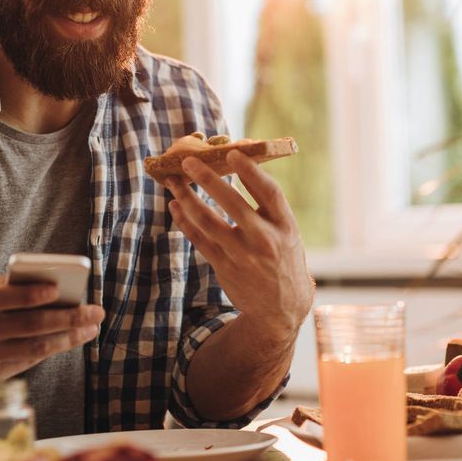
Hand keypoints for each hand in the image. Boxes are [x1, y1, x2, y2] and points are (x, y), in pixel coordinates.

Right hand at [0, 274, 103, 389]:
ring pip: (35, 349)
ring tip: (90, 328)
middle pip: (29, 326)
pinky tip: (68, 339)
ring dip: (68, 338)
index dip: (31, 295)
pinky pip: (27, 362)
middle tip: (94, 312)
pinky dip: (50, 349)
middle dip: (68, 319)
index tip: (57, 289)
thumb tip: (43, 284)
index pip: (2, 299)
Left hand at [165, 151, 313, 338]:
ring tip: (173, 182)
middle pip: (233, 204)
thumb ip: (268, 206)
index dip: (250, 171)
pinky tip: (175, 206)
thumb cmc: (283, 258)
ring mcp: (243, 256)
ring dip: (187, 199)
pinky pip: (199, 240)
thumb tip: (242, 167)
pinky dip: (185, 221)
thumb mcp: (288, 232)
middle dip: (208, 180)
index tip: (232, 154)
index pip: (269, 192)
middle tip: (189, 162)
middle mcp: (265, 240)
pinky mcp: (225, 268)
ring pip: (208, 222)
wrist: (282, 306)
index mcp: (286, 226)